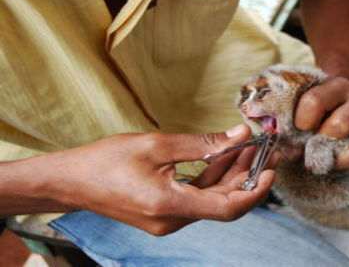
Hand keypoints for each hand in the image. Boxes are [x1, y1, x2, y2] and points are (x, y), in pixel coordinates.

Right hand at [37, 125, 275, 235]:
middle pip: (222, 201)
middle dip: (246, 174)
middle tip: (265, 148)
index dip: (255, 190)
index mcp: (170, 206)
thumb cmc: (106, 160)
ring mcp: (167, 220)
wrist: (70, 180)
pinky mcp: (164, 213)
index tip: (271, 170)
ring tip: (248, 146)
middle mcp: (172, 220)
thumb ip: (203, 143)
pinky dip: (211, 178)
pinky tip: (223, 155)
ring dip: (230, 174)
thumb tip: (240, 135)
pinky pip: (196, 197)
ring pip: (211, 199)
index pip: (228, 207)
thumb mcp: (158, 144)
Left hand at [294, 76, 348, 178]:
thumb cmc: (320, 109)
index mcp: (335, 85)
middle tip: (315, 148)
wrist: (347, 96)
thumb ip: (292, 126)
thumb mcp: (304, 106)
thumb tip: (287, 153)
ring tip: (332, 158)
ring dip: (345, 159)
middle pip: (341, 125)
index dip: (301, 123)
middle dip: (323, 144)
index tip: (299, 129)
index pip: (314, 102)